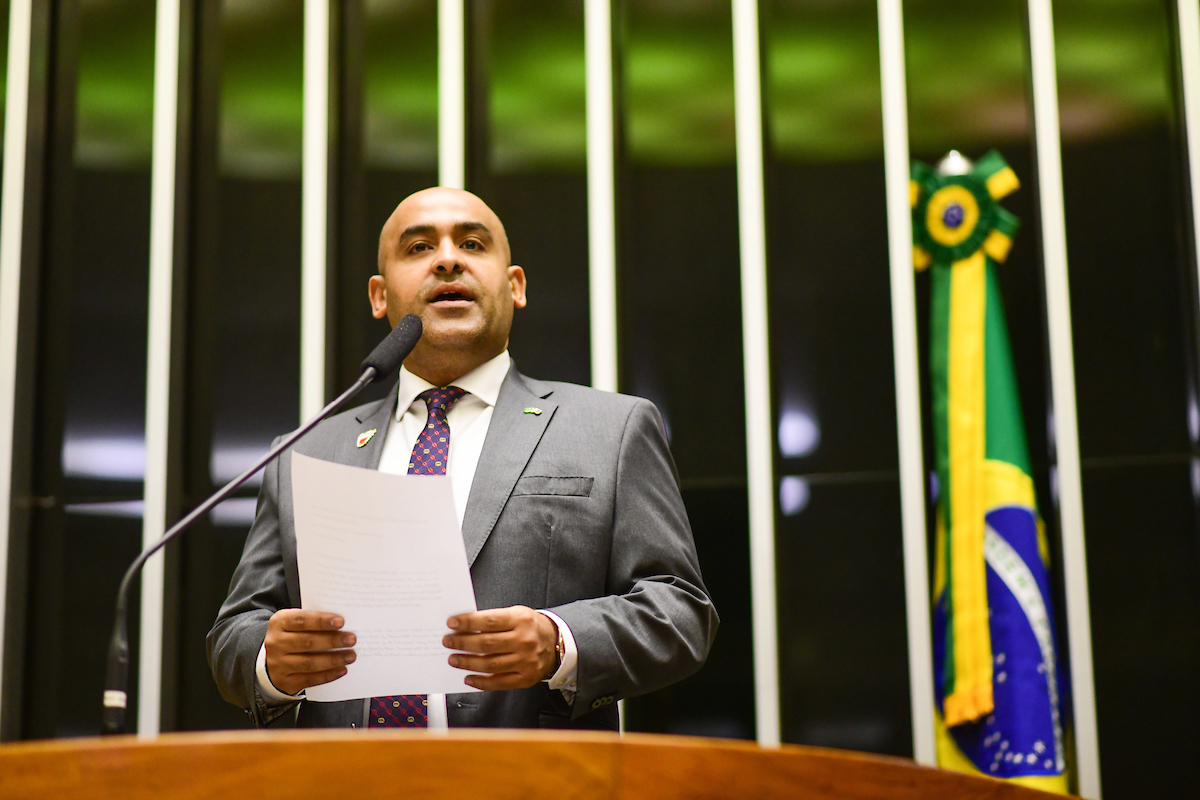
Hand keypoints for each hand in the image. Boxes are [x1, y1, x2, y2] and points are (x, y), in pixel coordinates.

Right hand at [263, 610, 356, 695]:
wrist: (270, 661)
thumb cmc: (292, 636)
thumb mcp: (295, 624)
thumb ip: (314, 622)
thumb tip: (342, 624)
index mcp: (279, 623)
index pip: (301, 620)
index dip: (321, 621)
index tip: (341, 622)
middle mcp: (276, 643)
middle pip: (307, 642)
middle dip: (332, 641)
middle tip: (351, 639)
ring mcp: (278, 664)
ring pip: (309, 663)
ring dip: (333, 660)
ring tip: (351, 656)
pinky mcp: (285, 681)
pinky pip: (309, 679)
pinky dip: (328, 675)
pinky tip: (342, 669)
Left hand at [442, 606, 557, 690]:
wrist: (555, 642)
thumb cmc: (529, 626)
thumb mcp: (516, 614)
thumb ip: (494, 620)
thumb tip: (464, 628)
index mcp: (521, 620)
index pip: (489, 621)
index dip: (468, 622)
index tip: (452, 623)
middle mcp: (524, 641)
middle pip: (487, 644)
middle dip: (463, 643)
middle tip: (448, 642)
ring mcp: (525, 661)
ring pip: (490, 665)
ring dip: (468, 663)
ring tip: (454, 659)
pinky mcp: (525, 678)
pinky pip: (499, 683)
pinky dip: (481, 682)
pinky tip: (469, 678)